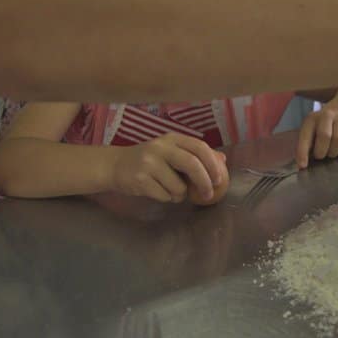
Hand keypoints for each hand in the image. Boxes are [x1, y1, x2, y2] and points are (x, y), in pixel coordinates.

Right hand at [110, 132, 226, 202]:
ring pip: (178, 186)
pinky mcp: (139, 179)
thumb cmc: (150, 160)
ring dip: (180, 194)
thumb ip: (195, 154)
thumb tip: (222, 159)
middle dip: (204, 182)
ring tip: (173, 191)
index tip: (219, 179)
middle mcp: (160, 147)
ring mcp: (148, 163)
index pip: (199, 147)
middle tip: (209, 194)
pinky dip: (167, 198)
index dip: (212, 163)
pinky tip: (159, 192)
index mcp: (172, 138)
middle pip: (191, 164)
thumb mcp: (171, 151)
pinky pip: (164, 195)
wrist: (115, 165)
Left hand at [296, 107, 337, 168]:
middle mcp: (326, 116)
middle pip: (325, 136)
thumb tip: (302, 165)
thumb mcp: (309, 132)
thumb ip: (305, 146)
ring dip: (333, 152)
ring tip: (329, 153)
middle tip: (319, 156)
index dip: (303, 152)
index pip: (306, 137)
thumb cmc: (319, 128)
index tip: (303, 166)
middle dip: (321, 151)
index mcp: (311, 120)